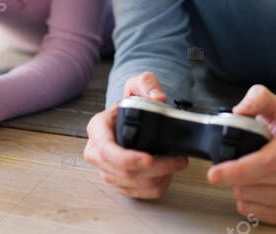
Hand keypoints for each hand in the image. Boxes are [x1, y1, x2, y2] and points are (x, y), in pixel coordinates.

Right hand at [82, 71, 189, 198]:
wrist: (132, 116)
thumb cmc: (132, 101)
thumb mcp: (139, 83)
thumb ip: (149, 85)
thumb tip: (159, 99)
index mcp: (97, 128)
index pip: (106, 150)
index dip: (128, 159)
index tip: (149, 159)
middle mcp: (97, 152)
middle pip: (123, 172)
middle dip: (155, 169)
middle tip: (179, 160)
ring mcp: (107, 170)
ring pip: (133, 185)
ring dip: (159, 178)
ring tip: (177, 163)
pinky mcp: (120, 183)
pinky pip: (140, 193)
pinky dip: (158, 186)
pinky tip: (168, 173)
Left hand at [207, 85, 275, 225]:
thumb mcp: (274, 108)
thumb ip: (257, 99)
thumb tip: (240, 110)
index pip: (264, 162)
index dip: (236, 169)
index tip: (214, 173)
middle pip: (253, 182)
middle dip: (234, 174)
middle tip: (231, 163)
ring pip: (249, 197)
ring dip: (240, 185)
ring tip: (250, 171)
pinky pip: (253, 210)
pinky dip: (246, 198)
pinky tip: (255, 185)